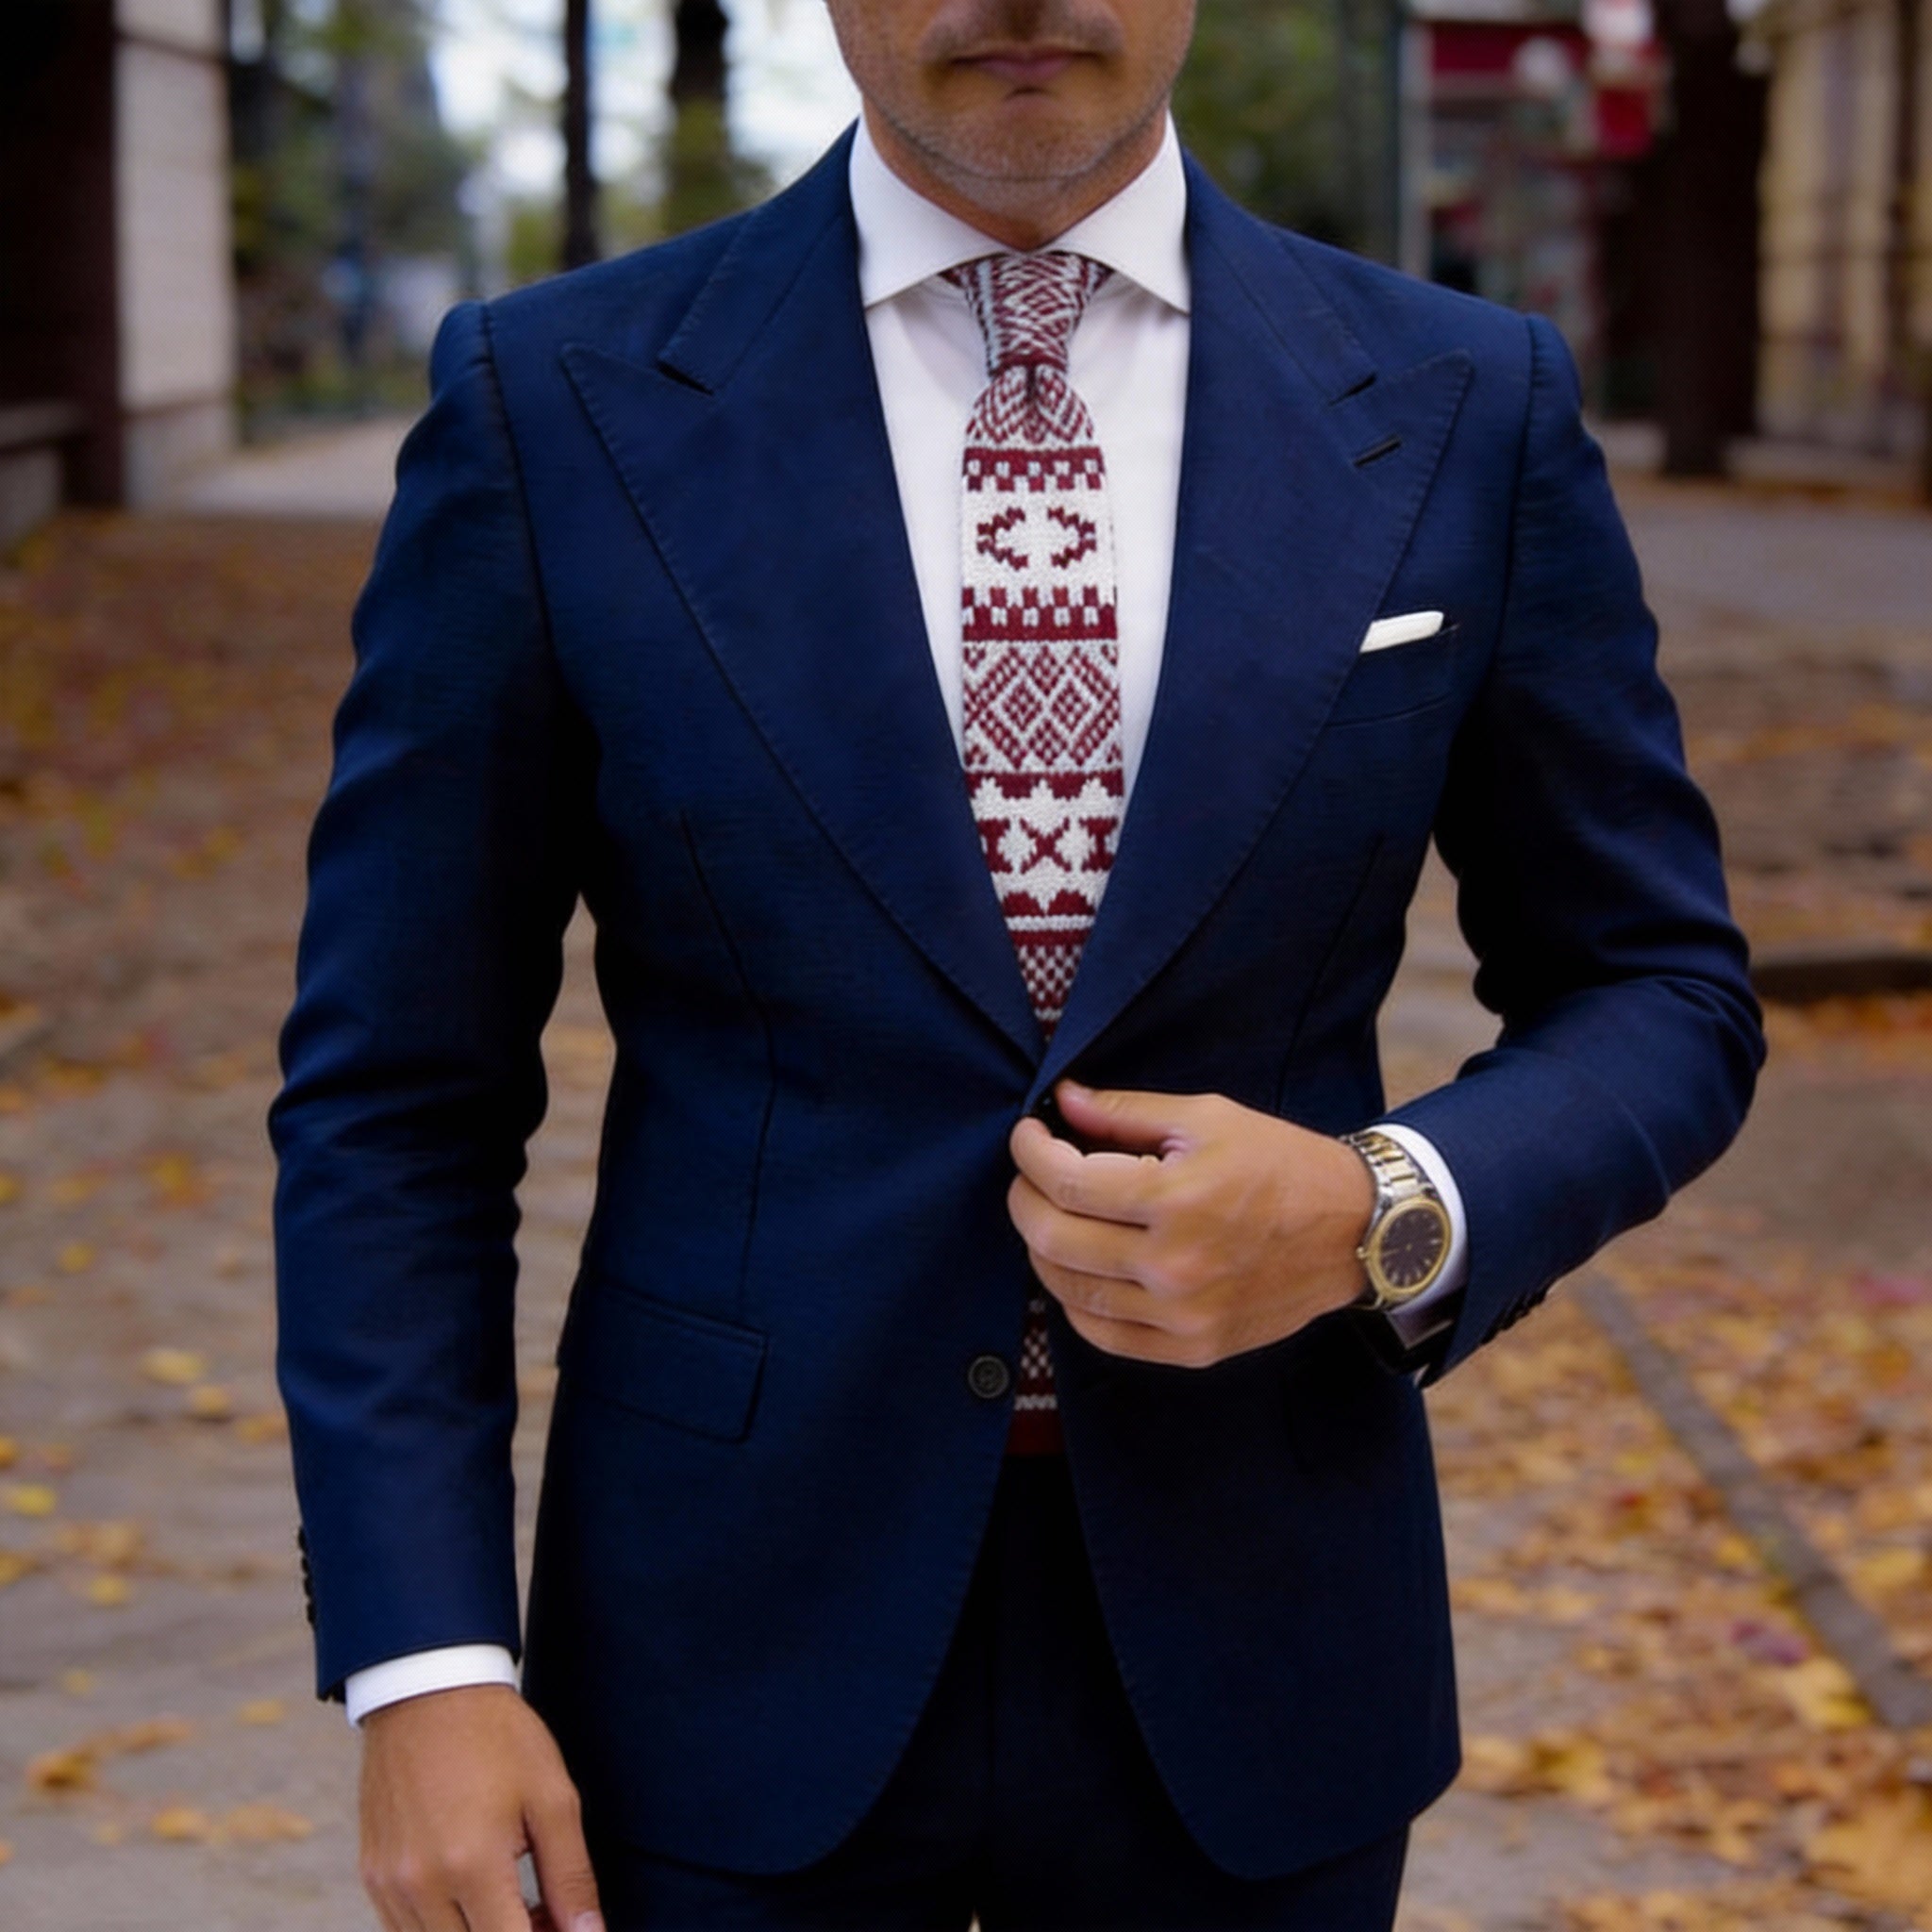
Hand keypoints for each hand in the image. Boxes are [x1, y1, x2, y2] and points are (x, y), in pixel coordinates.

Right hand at [358, 1683, 603, 1931]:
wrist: (430, 1689)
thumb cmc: (499, 1737)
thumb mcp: (552, 1798)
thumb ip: (571, 1878)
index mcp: (470, 1865)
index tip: (563, 1925)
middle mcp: (420, 1885)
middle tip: (546, 1915)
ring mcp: (389, 1884)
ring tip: (514, 1903)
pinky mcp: (372, 1875)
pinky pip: (405, 1931)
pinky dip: (444, 1928)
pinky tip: (476, 1896)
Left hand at [1006, 1079, 1374, 1367]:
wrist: (1355, 1232)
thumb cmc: (1282, 1164)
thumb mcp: (1208, 1118)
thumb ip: (1126, 1112)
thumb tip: (1063, 1099)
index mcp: (1177, 1199)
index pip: (1066, 1182)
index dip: (1030, 1153)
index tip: (1027, 1134)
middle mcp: (1174, 1266)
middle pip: (1053, 1238)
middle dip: (1024, 1198)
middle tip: (1029, 1174)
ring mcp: (1181, 1316)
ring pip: (1068, 1290)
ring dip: (1042, 1247)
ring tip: (1050, 1215)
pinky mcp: (1191, 1348)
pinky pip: (1102, 1333)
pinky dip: (1073, 1299)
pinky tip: (1078, 1266)